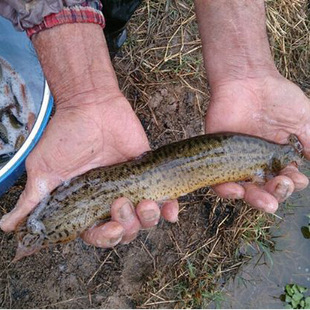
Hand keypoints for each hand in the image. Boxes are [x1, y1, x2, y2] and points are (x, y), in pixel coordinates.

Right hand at [0, 92, 178, 246]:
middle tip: (121, 202)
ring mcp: (131, 188)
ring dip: (149, 218)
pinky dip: (170, 208)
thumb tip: (8, 227)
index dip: (107, 238)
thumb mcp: (44, 170)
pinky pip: (165, 198)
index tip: (112, 227)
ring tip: (146, 203)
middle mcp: (110, 200)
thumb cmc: (65, 136)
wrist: (90, 105)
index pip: (99, 234)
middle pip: (126, 230)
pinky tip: (171, 209)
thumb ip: (33, 200)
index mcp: (87, 206)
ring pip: (146, 219)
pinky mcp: (147, 173)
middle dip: (128, 226)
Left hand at [205, 74, 309, 211]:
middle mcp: (257, 164)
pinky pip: (219, 182)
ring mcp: (236, 162)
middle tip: (280, 186)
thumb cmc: (276, 97)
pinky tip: (237, 190)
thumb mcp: (303, 119)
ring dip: (255, 199)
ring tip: (264, 201)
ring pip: (245, 191)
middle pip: (266, 190)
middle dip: (276, 195)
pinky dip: (227, 190)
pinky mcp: (217, 158)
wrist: (246, 80)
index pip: (285, 180)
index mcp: (277, 158)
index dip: (291, 185)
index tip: (295, 178)